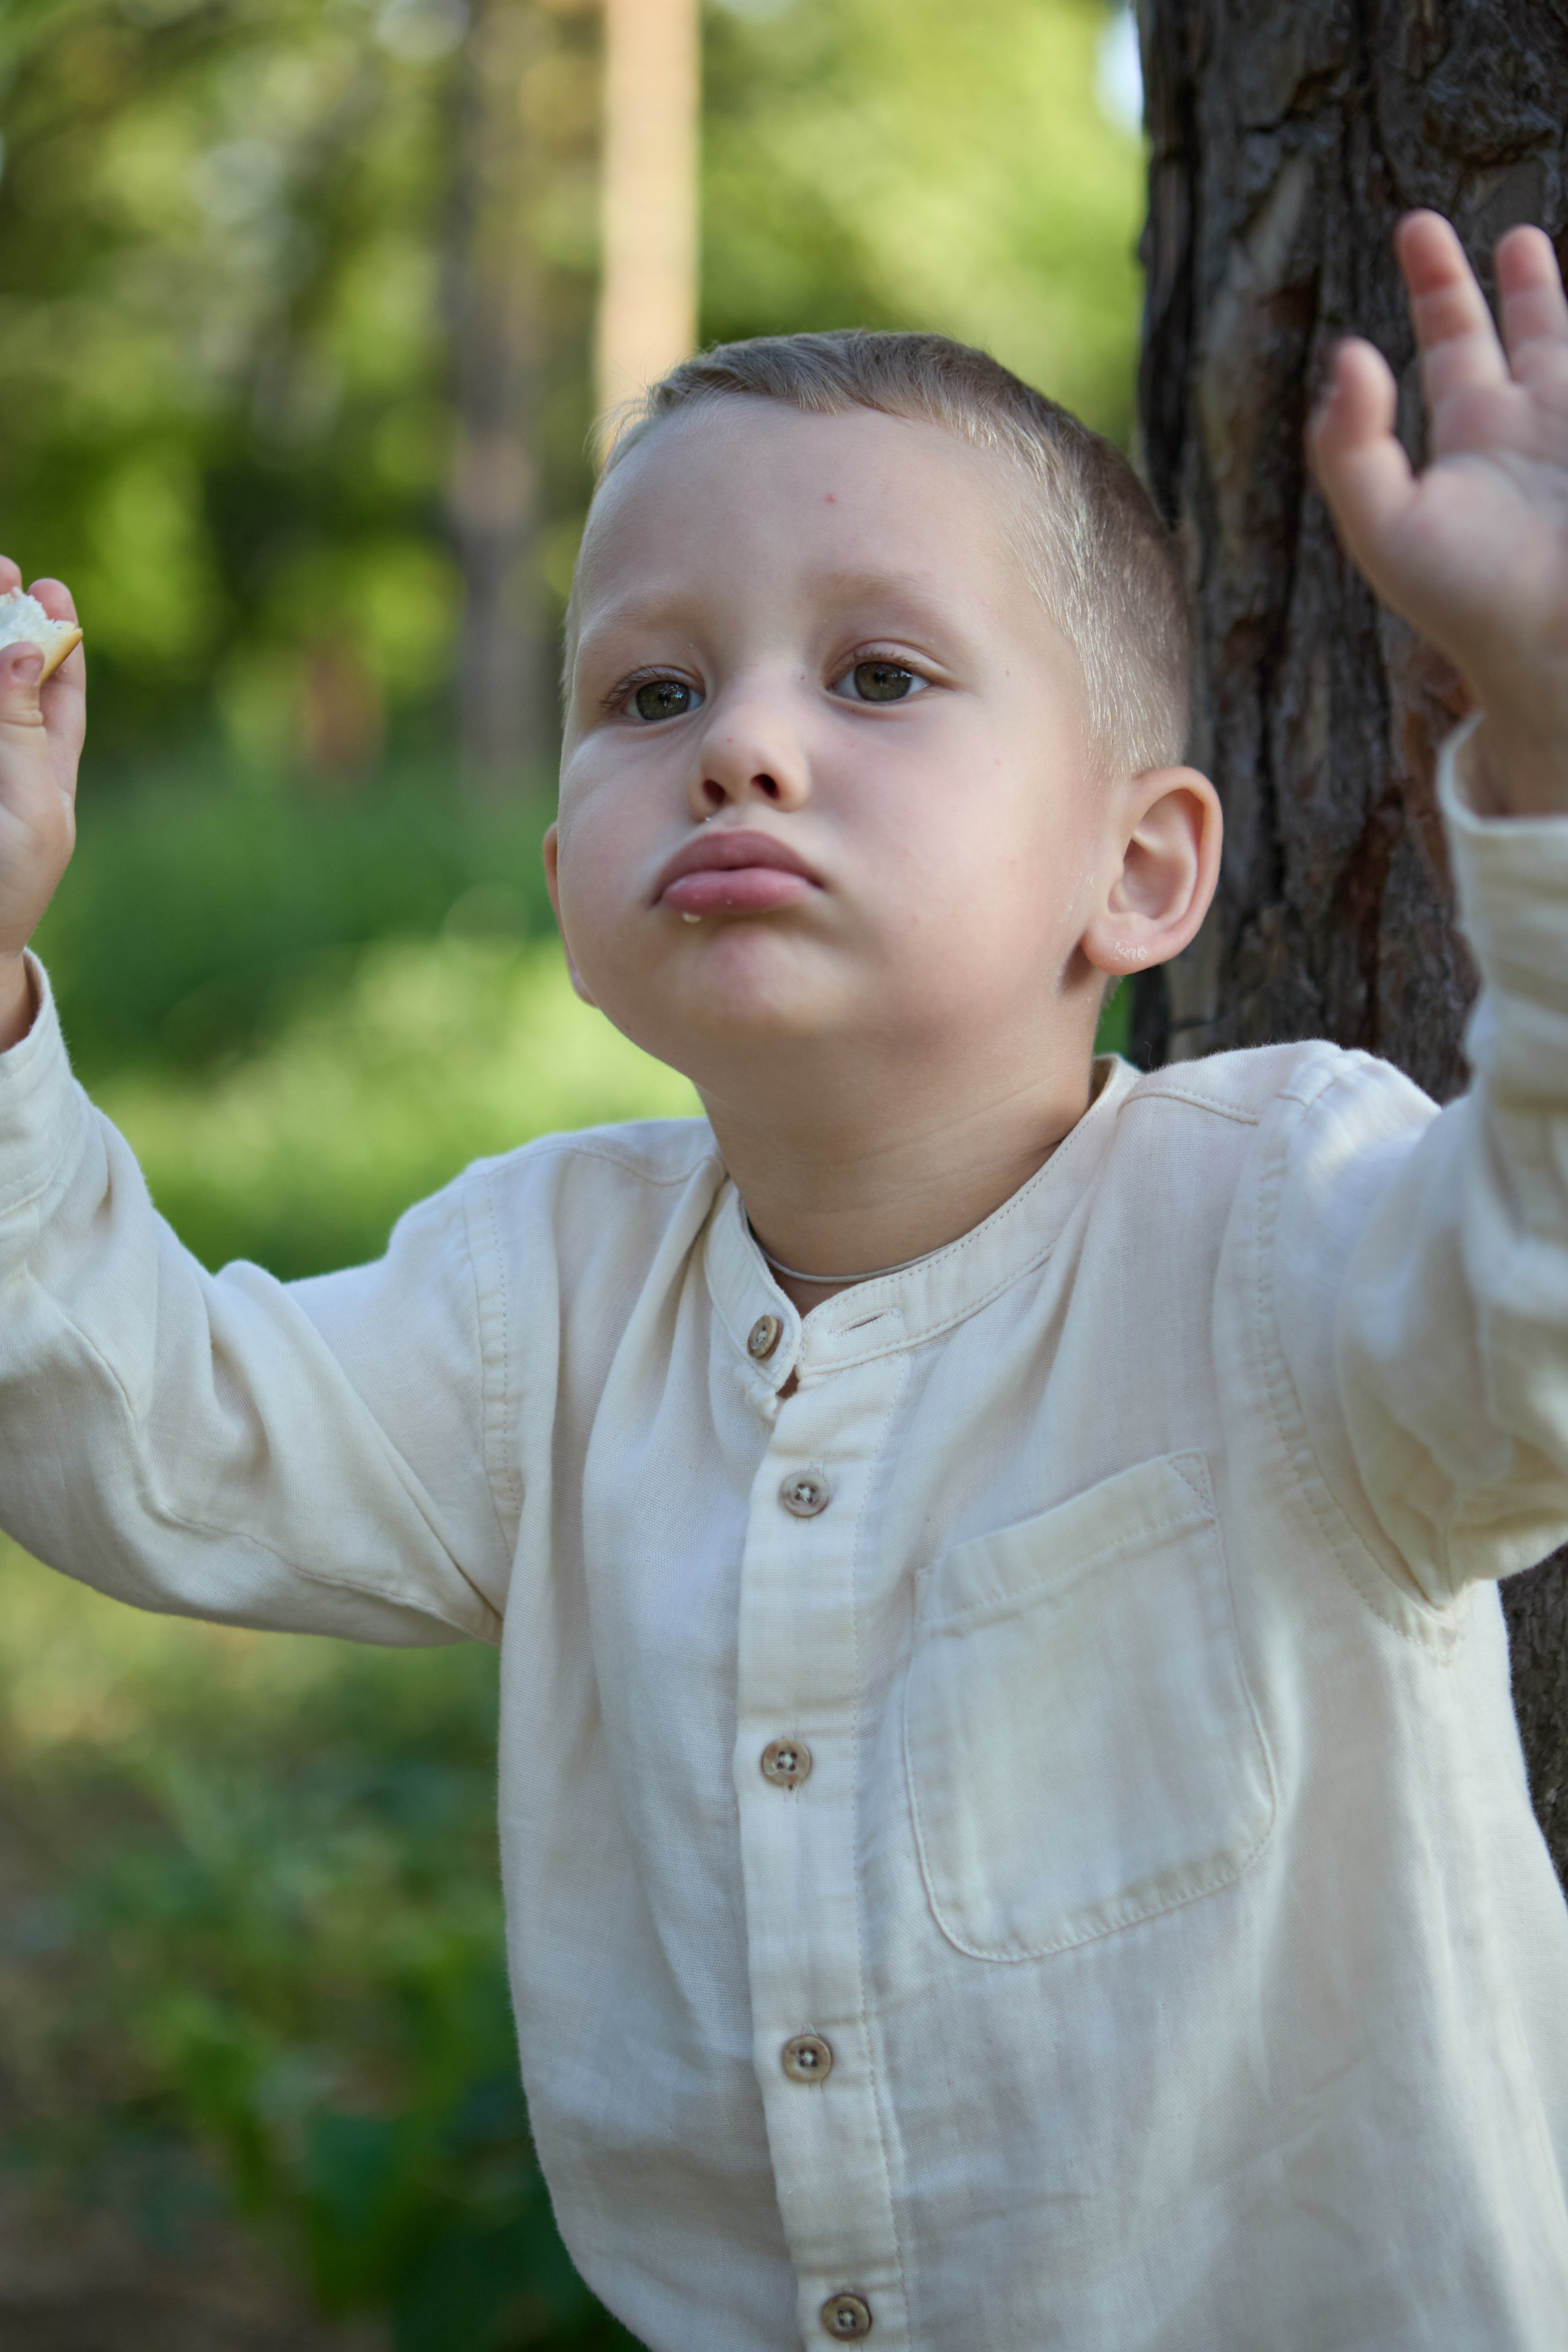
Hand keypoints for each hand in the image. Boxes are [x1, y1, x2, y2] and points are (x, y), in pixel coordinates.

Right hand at [0, 559, 83, 1047]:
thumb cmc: (8, 888)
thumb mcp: (30, 811)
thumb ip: (23, 732)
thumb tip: (25, 650)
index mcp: (47, 766)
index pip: (61, 687)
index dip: (56, 633)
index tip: (52, 588)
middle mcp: (7, 753)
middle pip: (7, 669)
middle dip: (2, 617)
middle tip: (1, 568)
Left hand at [1310, 212, 1567, 815]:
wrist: (1555, 648)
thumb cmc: (1467, 599)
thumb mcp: (1386, 527)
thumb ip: (1350, 448)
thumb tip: (1347, 352)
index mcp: (1474, 438)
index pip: (1453, 342)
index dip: (1438, 284)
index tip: (1417, 225)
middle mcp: (1531, 429)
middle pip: (1514, 334)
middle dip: (1498, 281)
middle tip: (1459, 229)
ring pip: (1564, 346)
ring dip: (1546, 299)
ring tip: (1523, 240)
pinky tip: (1567, 308)